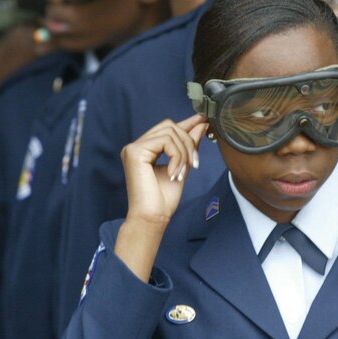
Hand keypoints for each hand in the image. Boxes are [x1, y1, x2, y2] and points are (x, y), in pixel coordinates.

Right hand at [115, 114, 207, 280]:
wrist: (153, 218)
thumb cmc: (163, 200)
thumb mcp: (182, 166)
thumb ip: (188, 146)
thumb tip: (200, 125)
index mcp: (145, 149)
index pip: (167, 128)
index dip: (186, 123)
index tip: (204, 120)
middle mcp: (136, 146)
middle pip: (170, 126)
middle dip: (188, 142)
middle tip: (194, 163)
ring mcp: (133, 148)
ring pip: (170, 132)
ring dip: (184, 152)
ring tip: (183, 172)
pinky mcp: (135, 152)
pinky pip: (166, 142)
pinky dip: (176, 157)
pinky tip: (174, 173)